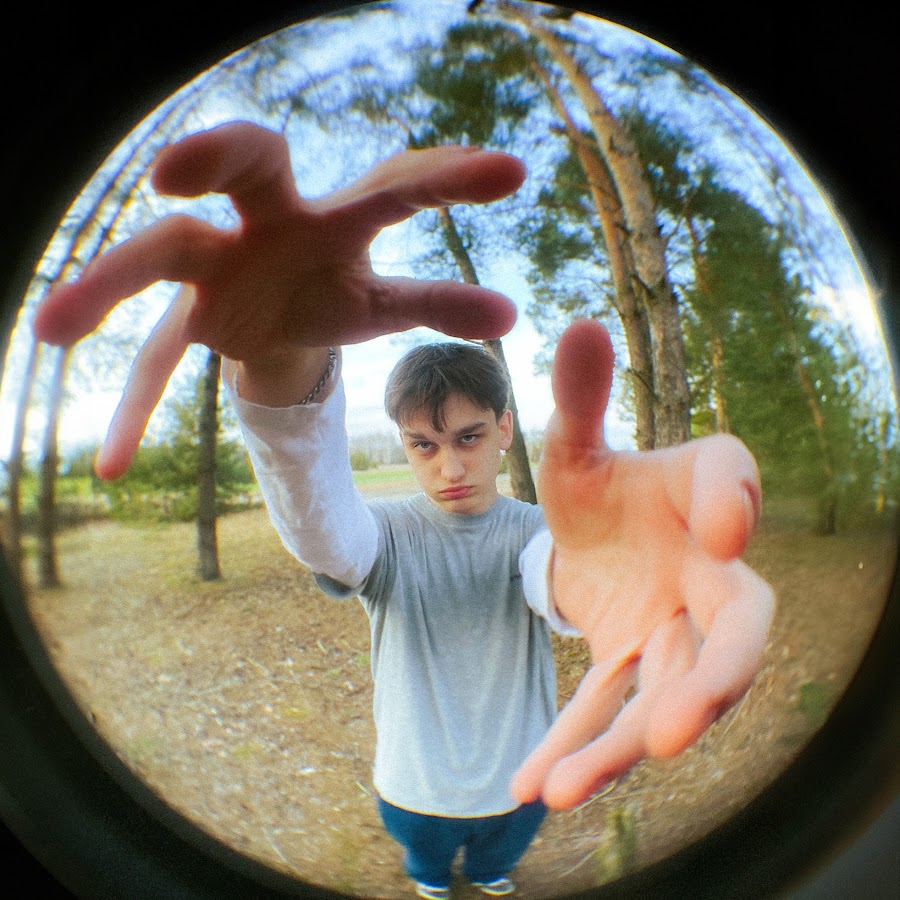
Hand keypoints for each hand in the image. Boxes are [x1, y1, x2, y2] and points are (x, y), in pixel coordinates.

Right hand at [33, 121, 524, 476]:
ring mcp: (218, 264)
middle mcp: (268, 223)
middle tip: (171, 172)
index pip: (394, 185)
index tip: (511, 174)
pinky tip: (112, 466)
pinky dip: (135, 409)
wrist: (272, 314)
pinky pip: (153, 358)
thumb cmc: (334, 293)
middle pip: (244, 165)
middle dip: (211, 155)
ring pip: (158, 255)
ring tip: (49, 329)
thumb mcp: (383, 304)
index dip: (447, 179)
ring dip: (106, 286)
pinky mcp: (189, 315)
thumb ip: (439, 303)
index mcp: (337, 216)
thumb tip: (511, 314)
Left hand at [511, 319, 774, 809]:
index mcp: (708, 497)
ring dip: (620, 744)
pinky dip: (572, 747)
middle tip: (675, 728)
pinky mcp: (630, 664)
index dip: (735, 502)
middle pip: (735, 632)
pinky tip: (528, 787)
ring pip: (665, 694)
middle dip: (712, 680)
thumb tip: (575, 323)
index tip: (722, 521)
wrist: (594, 530)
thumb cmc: (602, 484)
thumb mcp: (577, 443)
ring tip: (563, 787)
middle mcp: (710, 574)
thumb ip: (577, 396)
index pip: (733, 491)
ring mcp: (673, 630)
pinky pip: (606, 711)